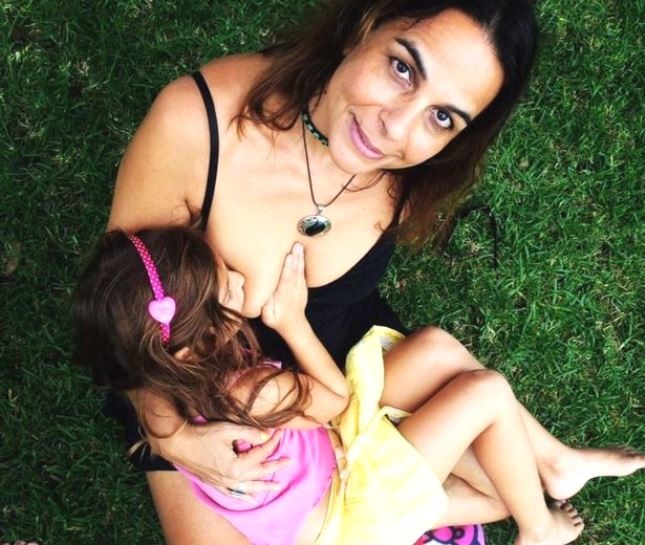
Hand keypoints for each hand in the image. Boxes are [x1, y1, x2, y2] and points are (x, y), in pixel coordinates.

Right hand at [152, 422, 290, 499]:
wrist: (178, 444)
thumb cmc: (203, 435)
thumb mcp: (228, 430)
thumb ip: (250, 433)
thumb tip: (268, 435)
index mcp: (237, 465)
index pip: (261, 453)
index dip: (273, 442)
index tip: (280, 432)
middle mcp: (232, 478)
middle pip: (259, 472)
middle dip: (275, 466)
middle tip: (289, 461)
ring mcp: (223, 483)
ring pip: (249, 486)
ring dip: (264, 485)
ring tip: (278, 486)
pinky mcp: (215, 483)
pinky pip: (233, 493)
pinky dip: (244, 495)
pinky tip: (251, 498)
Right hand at [261, 243, 306, 333]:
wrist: (294, 325)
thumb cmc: (277, 319)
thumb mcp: (268, 316)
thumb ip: (266, 304)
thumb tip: (264, 292)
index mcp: (283, 296)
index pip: (285, 280)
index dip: (287, 268)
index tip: (288, 257)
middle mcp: (292, 291)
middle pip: (294, 272)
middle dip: (295, 258)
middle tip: (296, 245)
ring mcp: (299, 289)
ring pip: (299, 271)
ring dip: (300, 258)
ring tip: (299, 246)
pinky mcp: (302, 287)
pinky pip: (302, 274)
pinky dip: (302, 263)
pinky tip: (301, 254)